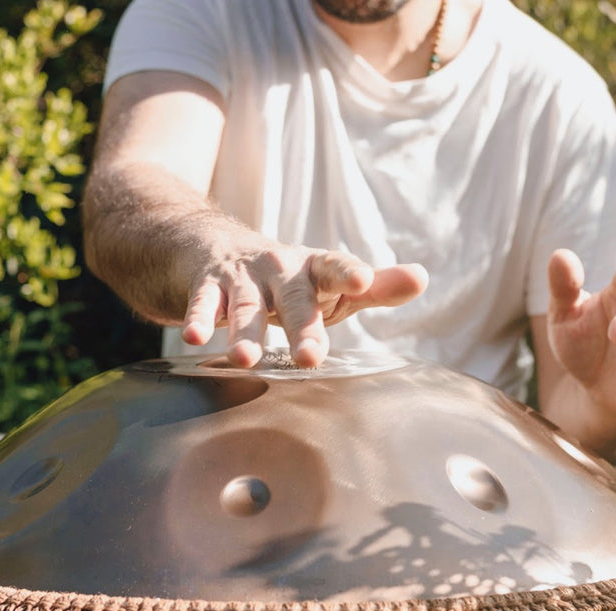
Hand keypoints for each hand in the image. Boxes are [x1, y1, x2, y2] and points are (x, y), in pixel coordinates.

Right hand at [180, 243, 428, 366]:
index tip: (363, 281)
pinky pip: (203, 303)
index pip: (336, 268)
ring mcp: (242, 276)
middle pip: (293, 299)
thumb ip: (375, 287)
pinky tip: (194, 338)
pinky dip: (197, 319)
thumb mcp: (329, 281)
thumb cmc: (287, 278)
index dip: (350, 273)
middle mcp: (279, 269)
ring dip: (244, 332)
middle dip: (300, 327)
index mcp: (314, 269)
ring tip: (246, 361)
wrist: (211, 245)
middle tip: (309, 358)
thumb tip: (421, 277)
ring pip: (245, 306)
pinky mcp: (207, 284)